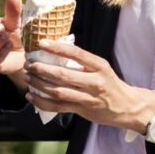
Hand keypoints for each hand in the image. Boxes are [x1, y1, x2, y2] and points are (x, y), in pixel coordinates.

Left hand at [21, 38, 154, 130]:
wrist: (127, 107)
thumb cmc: (109, 83)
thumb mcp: (101, 68)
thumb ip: (82, 62)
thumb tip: (56, 49)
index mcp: (100, 66)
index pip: (77, 54)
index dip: (57, 48)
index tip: (41, 43)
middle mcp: (95, 82)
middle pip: (63, 75)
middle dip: (42, 69)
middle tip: (29, 64)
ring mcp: (88, 98)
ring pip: (58, 92)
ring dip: (39, 84)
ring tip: (28, 77)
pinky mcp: (82, 110)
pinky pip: (58, 107)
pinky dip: (41, 102)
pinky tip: (31, 96)